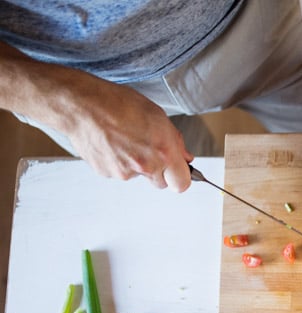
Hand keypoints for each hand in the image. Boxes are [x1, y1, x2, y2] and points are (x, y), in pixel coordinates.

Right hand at [0, 42, 192, 191]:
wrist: (82, 105)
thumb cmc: (119, 104)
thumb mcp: (157, 115)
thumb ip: (175, 141)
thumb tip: (185, 157)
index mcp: (164, 151)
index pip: (182, 184)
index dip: (180, 177)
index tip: (177, 171)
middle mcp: (146, 166)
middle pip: (161, 183)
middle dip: (159, 170)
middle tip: (148, 148)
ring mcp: (125, 172)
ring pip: (139, 176)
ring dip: (137, 164)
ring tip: (125, 139)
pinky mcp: (107, 173)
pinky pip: (120, 172)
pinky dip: (119, 161)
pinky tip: (112, 143)